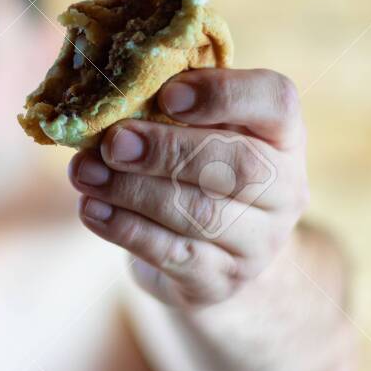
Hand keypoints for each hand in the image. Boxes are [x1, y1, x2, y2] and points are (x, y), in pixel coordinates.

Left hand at [68, 68, 308, 307]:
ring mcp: (259, 243)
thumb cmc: (199, 169)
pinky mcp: (221, 282)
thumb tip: (109, 88)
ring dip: (133, 190)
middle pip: (240, 165)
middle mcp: (285, 189)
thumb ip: (172, 104)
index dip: (224, 94)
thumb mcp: (200, 130)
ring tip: (85, 171)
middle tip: (113, 142)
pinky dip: (126, 228)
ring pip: (201, 214)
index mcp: (283, 134)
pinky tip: (92, 208)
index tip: (168, 94)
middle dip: (168, 150)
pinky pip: (174, 254)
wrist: (215, 257)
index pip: (277, 102)